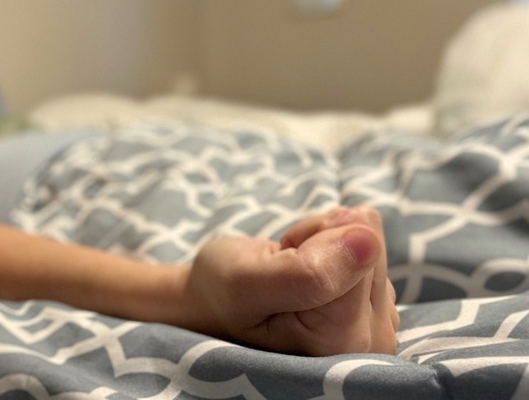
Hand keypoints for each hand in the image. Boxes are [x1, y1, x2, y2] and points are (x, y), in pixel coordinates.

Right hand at [183, 206, 398, 355]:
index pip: (360, 255)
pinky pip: (370, 249)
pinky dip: (332, 248)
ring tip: (287, 271)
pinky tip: (303, 272)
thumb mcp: (245, 281)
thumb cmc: (218, 293)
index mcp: (339, 343)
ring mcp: (376, 328)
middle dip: (321, 243)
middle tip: (280, 267)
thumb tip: (369, 242)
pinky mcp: (376, 310)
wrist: (209, 303)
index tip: (278, 265)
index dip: (313, 243)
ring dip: (324, 245)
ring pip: (370, 244)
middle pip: (370, 249)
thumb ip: (307, 271)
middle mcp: (369, 344)